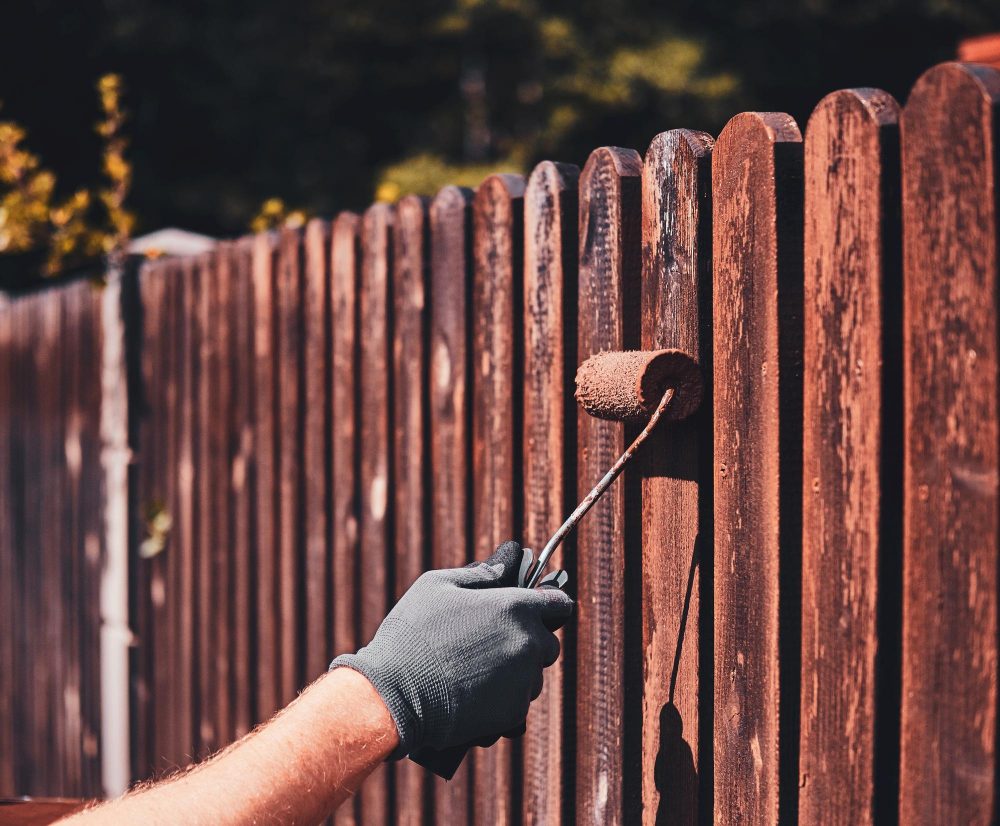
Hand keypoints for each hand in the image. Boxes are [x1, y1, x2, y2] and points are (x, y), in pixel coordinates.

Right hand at [330, 541, 572, 758]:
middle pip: (548, 642)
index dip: (549, 604)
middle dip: (528, 640)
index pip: (559, 603)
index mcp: (514, 606)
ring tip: (476, 671)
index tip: (537, 608)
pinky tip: (473, 692)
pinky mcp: (514, 713)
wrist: (394, 696)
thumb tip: (507, 562)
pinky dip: (504, 698)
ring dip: (516, 671)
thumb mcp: (436, 586)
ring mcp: (524, 681)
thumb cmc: (412, 634)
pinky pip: (519, 701)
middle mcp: (528, 643)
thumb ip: (479, 573)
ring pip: (534, 674)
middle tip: (491, 643)